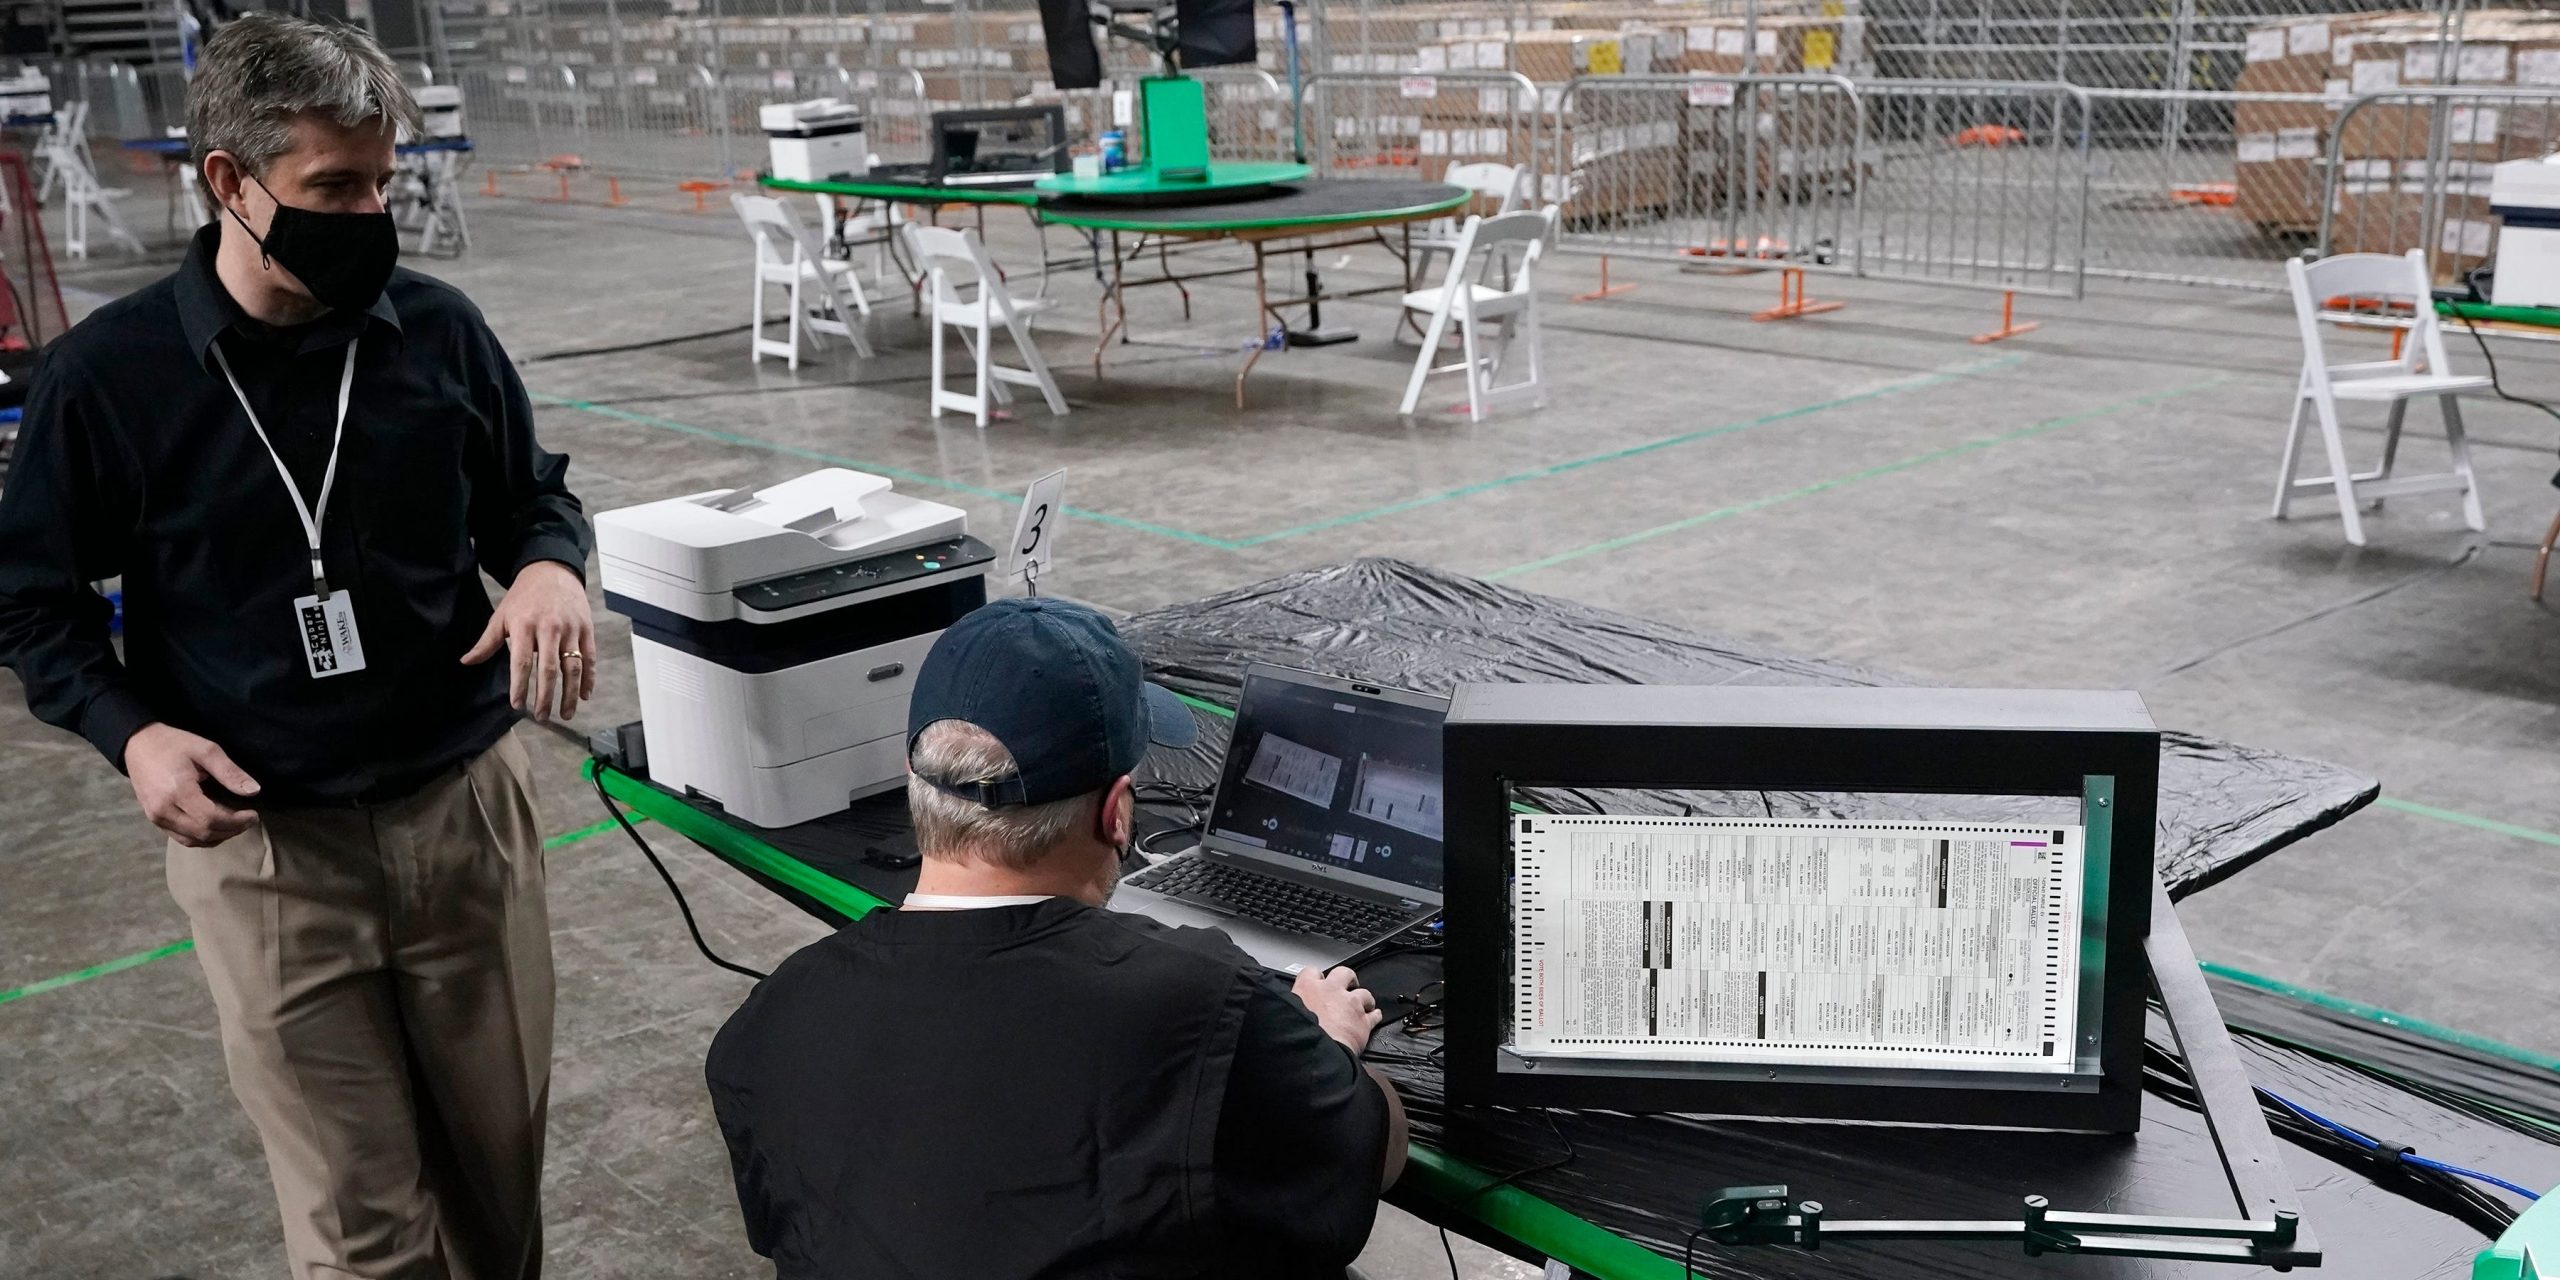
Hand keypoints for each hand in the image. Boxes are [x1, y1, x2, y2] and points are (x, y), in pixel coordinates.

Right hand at [125, 722, 259, 847]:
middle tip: (249, 820)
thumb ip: (230, 772)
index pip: (211, 819)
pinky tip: (217, 827)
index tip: (254, 815)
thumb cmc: (173, 744)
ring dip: (218, 836)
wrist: (138, 744)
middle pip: (203, 833)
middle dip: (231, 830)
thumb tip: (254, 791)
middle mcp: (163, 810)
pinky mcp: (154, 819)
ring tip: (236, 824)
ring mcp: (156, 817)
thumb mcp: (206, 750)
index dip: (236, 821)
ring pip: (192, 840)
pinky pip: (181, 837)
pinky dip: (202, 838)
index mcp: (177, 792)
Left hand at [462, 560, 595, 722]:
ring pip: (572, 667)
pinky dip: (588, 678)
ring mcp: (570, 629)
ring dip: (570, 694)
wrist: (551, 571)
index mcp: (525, 626)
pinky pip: (589, 658)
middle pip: (549, 668)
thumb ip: (487, 642)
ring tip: (565, 714)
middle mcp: (549, 628)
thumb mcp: (502, 616)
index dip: (520, 685)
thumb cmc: (523, 597)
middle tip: (542, 717)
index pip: (522, 662)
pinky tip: (584, 695)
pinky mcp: (586, 629)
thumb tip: (466, 662)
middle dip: (546, 696)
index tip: (518, 705)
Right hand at [1293, 965, 1381, 1054]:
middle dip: (1347, 979)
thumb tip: (1283, 1009)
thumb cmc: (1296, 1037)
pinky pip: (1374, 1016)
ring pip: (1364, 993)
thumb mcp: (1284, 1015)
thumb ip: (1290, 1007)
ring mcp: (1350, 1005)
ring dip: (1364, 999)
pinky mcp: (1363, 1022)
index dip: (1315, 977)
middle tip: (1347, 985)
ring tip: (1363, 1004)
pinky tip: (1375, 1016)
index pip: (1311, 972)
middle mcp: (1332, 991)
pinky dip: (1375, 1016)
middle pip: (1344, 973)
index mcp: (1308, 988)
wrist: (1314, 1053)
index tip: (1316, 982)